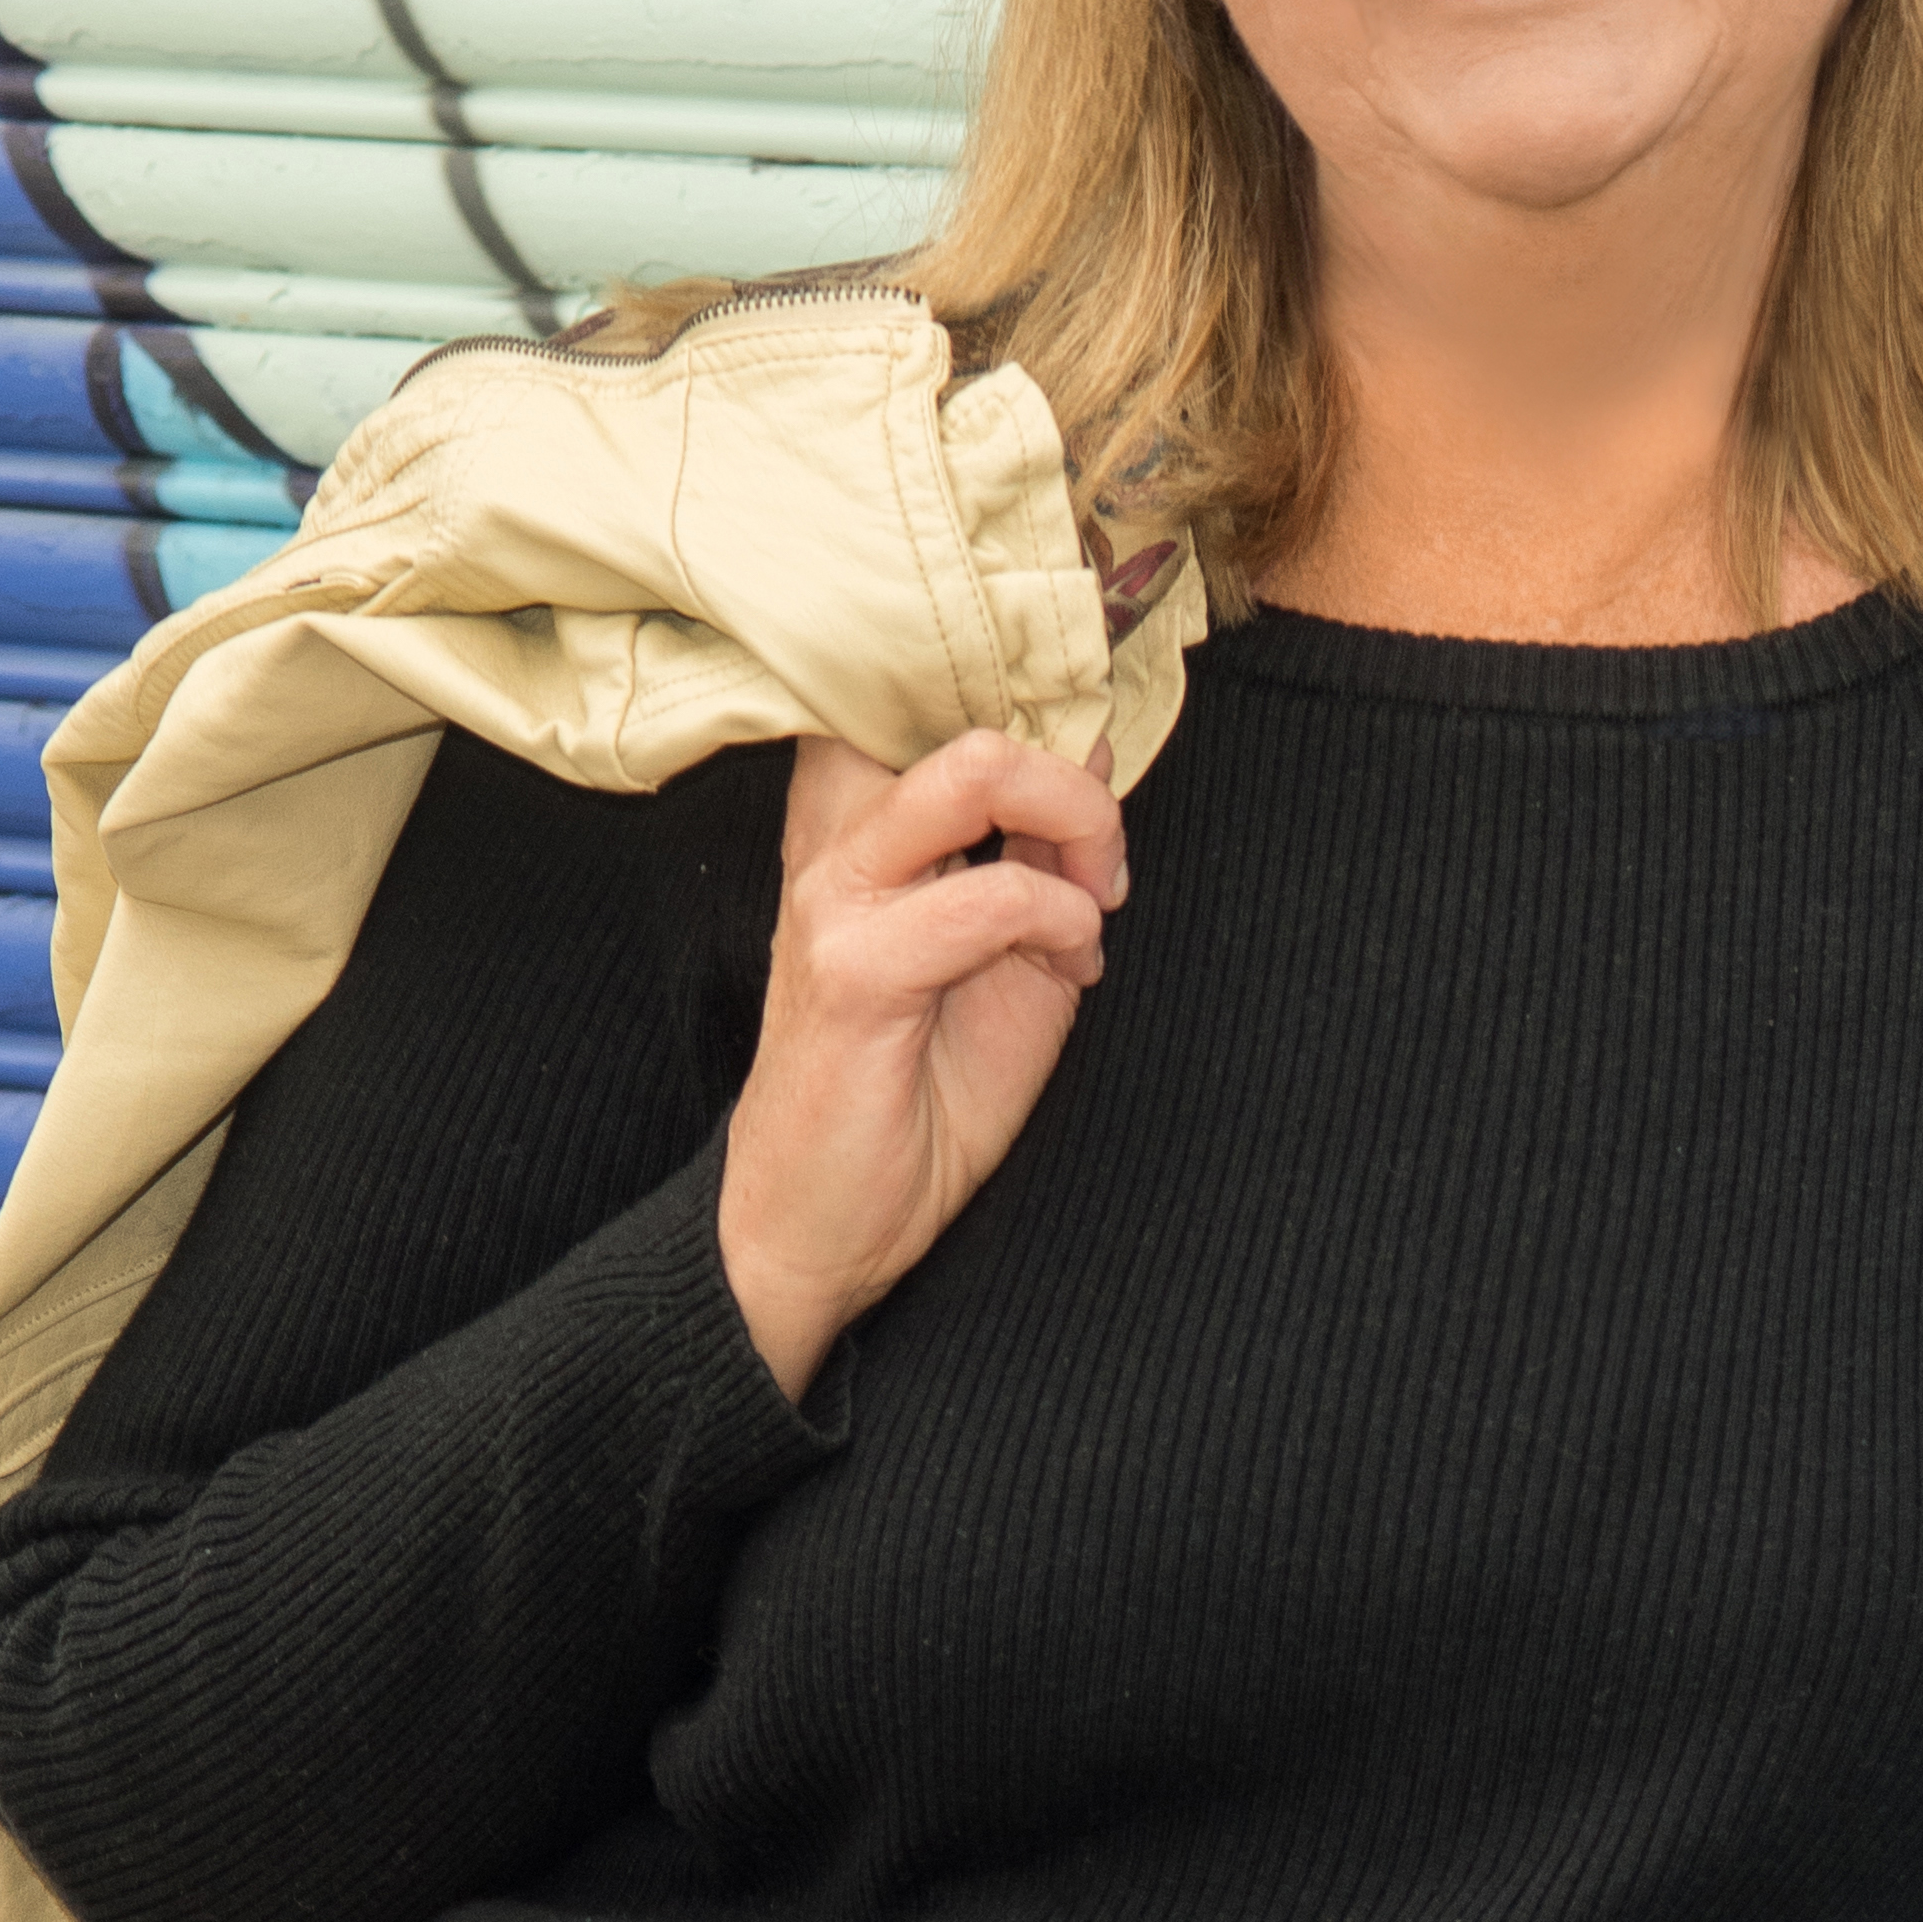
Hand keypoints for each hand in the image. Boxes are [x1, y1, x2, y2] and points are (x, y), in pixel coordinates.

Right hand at [717, 730, 1125, 1401]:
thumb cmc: (911, 1097)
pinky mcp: (855, 969)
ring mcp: (836, 897)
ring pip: (975, 768)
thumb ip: (1040, 854)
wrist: (821, 1229)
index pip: (931, 692)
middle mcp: (835, 840)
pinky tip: (1074, 968)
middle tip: (1101, 855)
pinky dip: (1061, 920)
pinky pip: (991, 897)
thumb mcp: (1005, 956)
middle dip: (1072, 769)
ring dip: (1075, 824)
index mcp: (861, 825)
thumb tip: (1095, 746)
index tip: (1090, 786)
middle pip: (967, 712)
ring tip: (1093, 903)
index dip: (1036, 707)